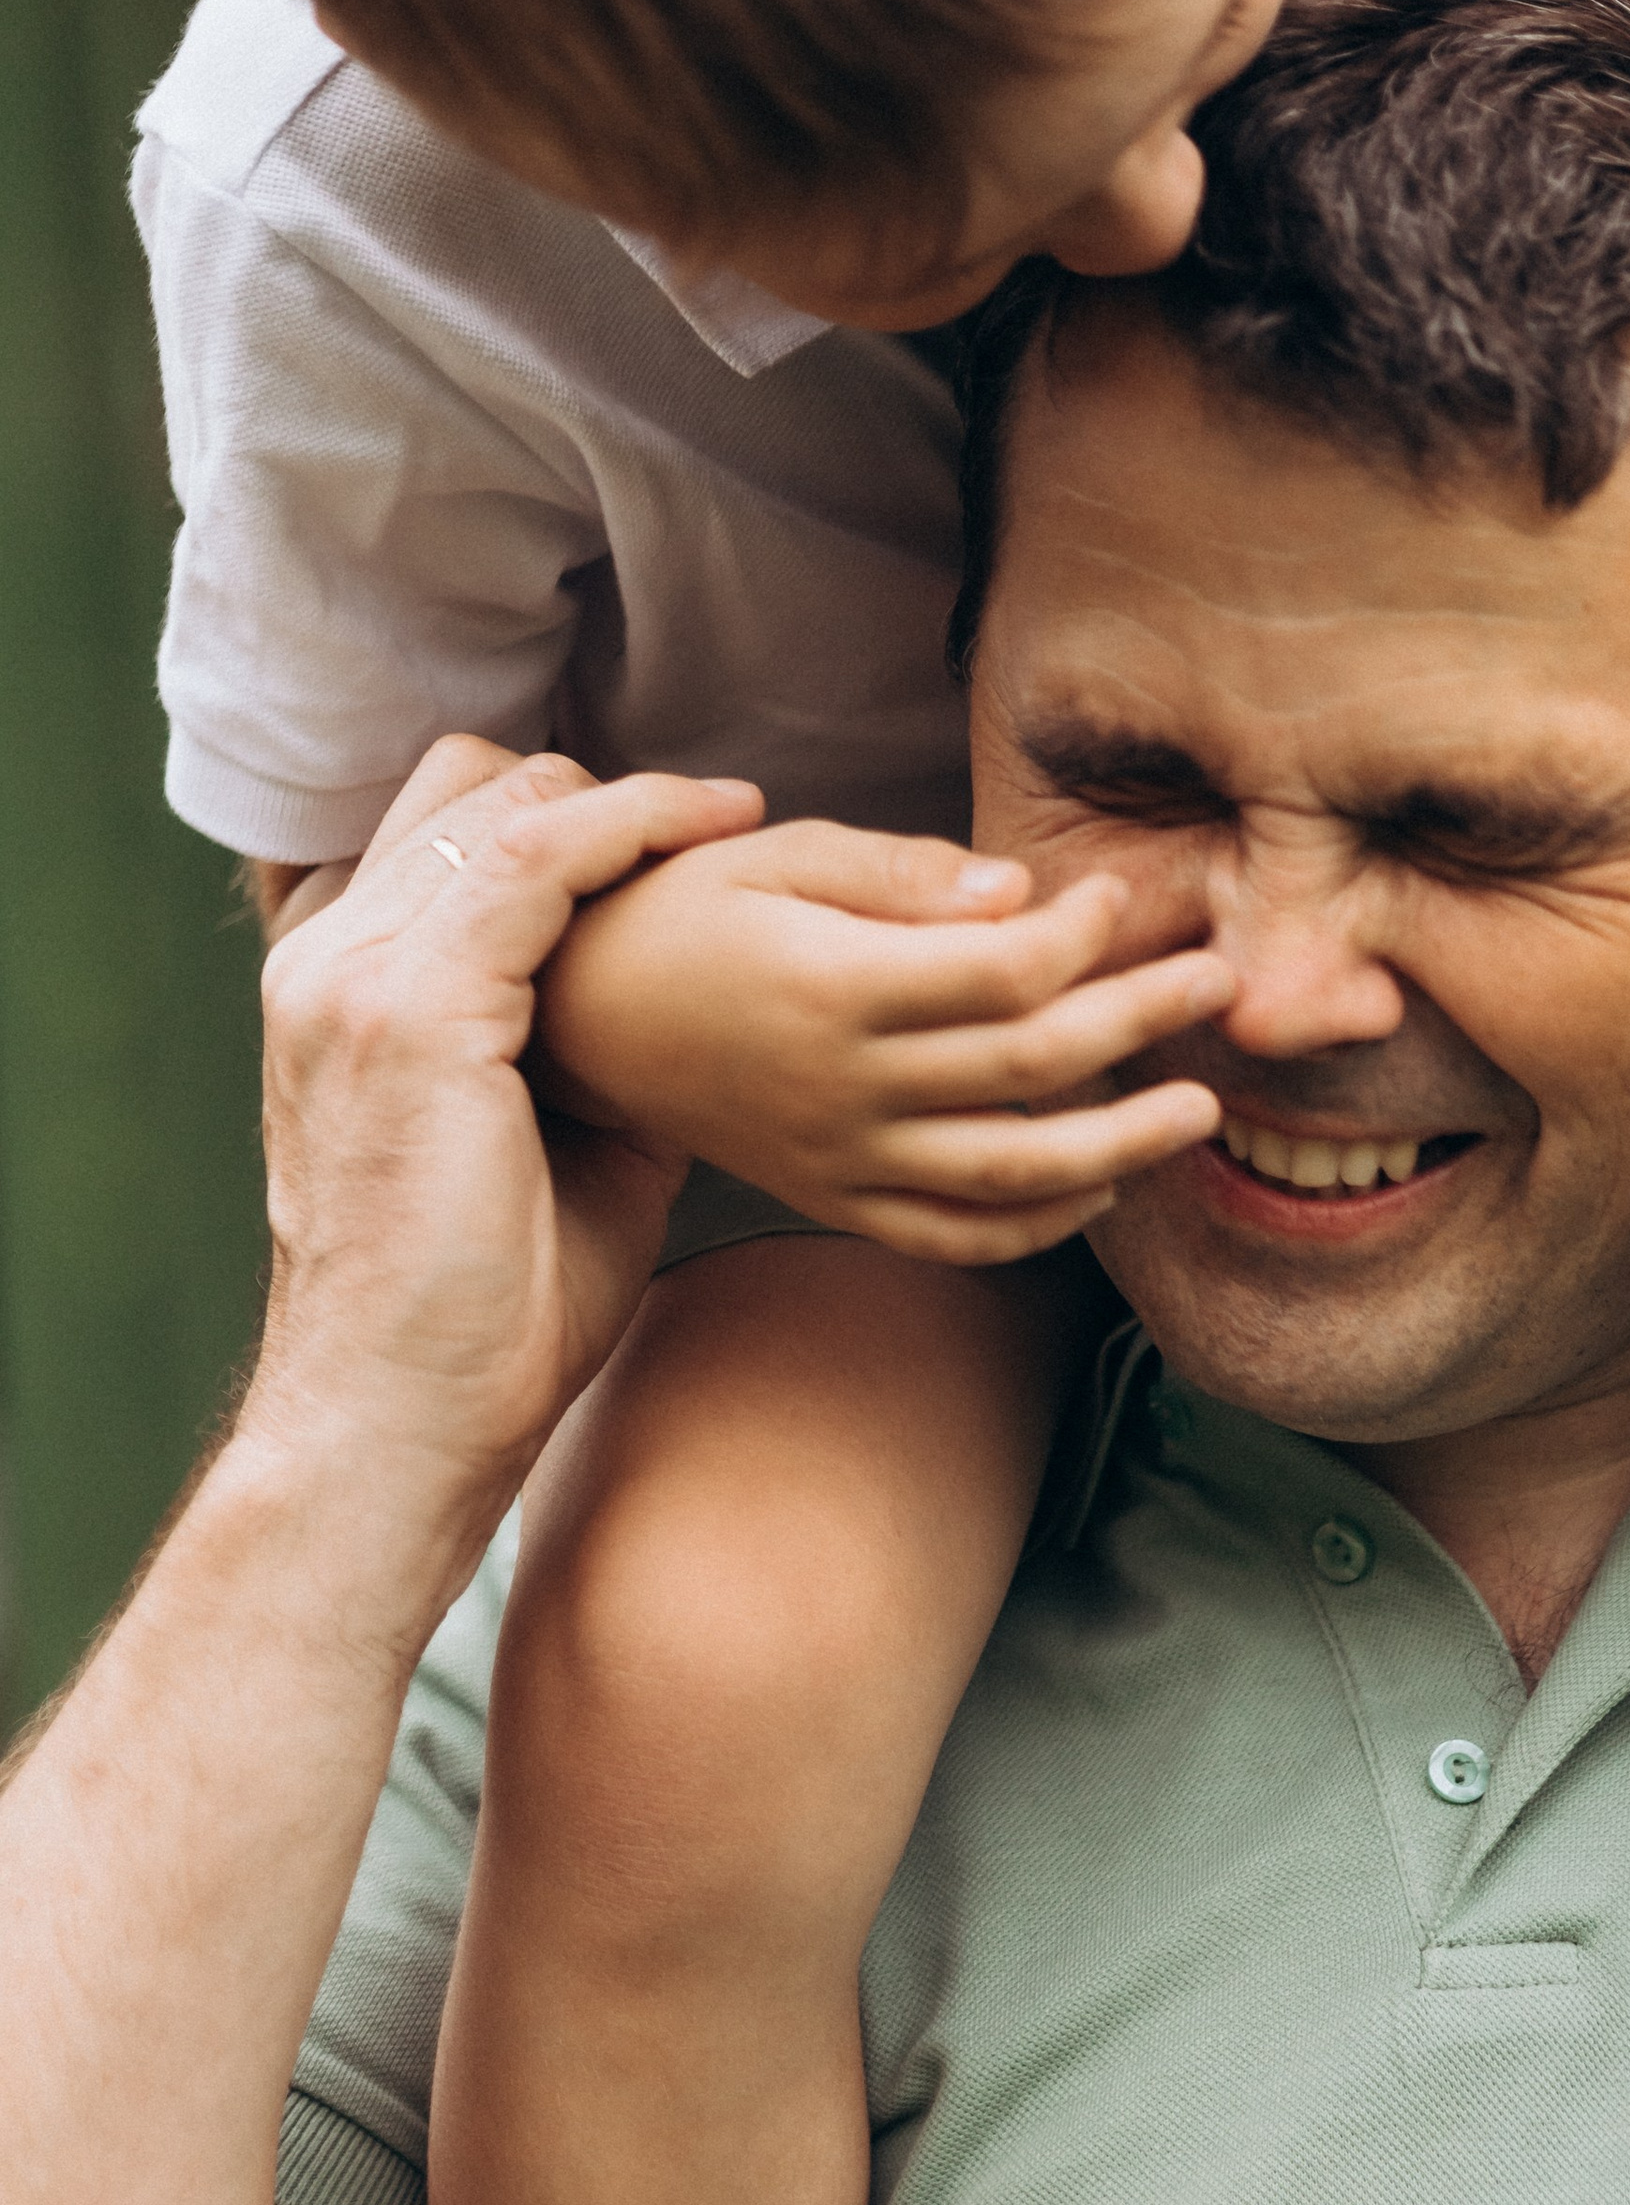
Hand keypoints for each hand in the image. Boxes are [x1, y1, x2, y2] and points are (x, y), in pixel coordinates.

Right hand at [245, 739, 764, 1550]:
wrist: (403, 1419)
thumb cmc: (480, 1315)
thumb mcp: (538, 1147)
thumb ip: (585, 1059)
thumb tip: (690, 1019)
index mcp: (334, 990)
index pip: (430, 829)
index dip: (550, 810)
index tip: (670, 830)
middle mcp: (324, 962)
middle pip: (457, 785)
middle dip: (588, 788)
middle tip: (711, 821)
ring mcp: (354, 977)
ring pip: (497, 797)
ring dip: (626, 798)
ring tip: (732, 815)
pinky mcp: (411, 1006)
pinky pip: (537, 854)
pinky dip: (636, 826)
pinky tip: (718, 826)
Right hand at [534, 820, 1235, 1262]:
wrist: (581, 1017)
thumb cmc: (684, 911)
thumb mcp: (776, 858)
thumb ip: (901, 874)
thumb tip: (1022, 892)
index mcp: (833, 986)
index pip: (999, 974)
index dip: (1080, 937)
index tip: (1120, 898)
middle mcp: (843, 1085)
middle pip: (1027, 1068)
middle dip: (1139, 1023)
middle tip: (1221, 985)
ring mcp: (840, 1157)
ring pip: (1007, 1173)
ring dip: (1119, 1146)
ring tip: (1199, 1114)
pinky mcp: (832, 1199)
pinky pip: (950, 1235)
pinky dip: (1033, 1227)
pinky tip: (1100, 1190)